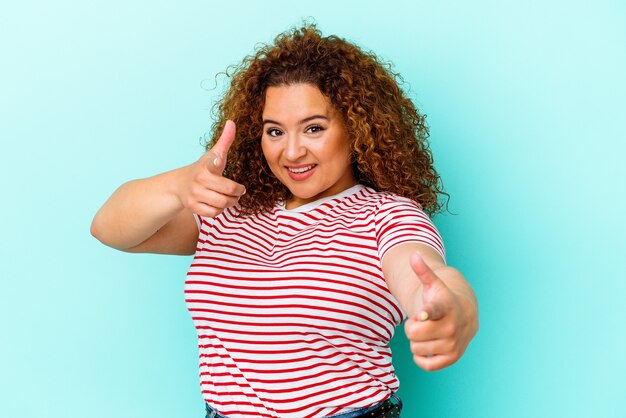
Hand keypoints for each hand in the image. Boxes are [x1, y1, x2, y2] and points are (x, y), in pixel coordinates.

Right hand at [178, 120, 245, 216]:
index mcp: (206, 166)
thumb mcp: (214, 154)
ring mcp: (195, 194)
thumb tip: (232, 122)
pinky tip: (219, 204)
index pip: (213, 164)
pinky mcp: (193, 207)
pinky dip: (220, 210)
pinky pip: (214, 213)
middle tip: (239, 191)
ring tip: (231, 198)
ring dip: (231, 202)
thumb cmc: (204, 168)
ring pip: (223, 204)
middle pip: (229, 192)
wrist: (180, 185)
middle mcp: (199, 180)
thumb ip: (225, 140)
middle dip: (238, 193)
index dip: (216, 162)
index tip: (217, 160)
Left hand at [404, 252, 476, 370]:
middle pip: (412, 333)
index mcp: (446, 306)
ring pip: (416, 348)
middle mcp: (452, 326)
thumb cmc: (443, 298)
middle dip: (412, 328)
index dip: (426, 313)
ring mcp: (453, 344)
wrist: (465, 315)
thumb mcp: (434, 284)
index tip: (421, 315)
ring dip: (417, 342)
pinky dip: (421, 357)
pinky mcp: (452, 358)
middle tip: (421, 323)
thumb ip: (423, 270)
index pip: (434, 310)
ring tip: (429, 332)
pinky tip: (428, 346)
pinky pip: (425, 364)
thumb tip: (413, 255)